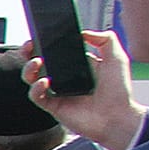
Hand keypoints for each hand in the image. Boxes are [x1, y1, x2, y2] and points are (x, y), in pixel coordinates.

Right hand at [24, 31, 144, 149]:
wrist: (118, 117)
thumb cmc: (119, 92)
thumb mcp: (117, 58)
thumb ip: (106, 40)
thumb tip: (85, 32)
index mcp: (76, 65)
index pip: (55, 51)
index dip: (45, 44)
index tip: (41, 36)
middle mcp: (63, 78)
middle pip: (38, 63)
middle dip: (29, 53)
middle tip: (29, 46)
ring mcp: (56, 92)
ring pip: (32, 78)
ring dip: (29, 69)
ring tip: (37, 62)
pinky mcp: (53, 106)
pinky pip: (36, 96)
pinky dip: (36, 88)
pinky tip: (45, 82)